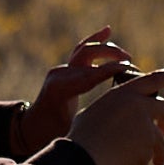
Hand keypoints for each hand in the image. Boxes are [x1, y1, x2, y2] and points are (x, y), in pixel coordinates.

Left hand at [16, 27, 137, 150]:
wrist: (33, 127)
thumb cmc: (52, 134)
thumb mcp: (70, 131)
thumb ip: (89, 123)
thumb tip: (115, 119)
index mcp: (61, 89)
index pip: (89, 74)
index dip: (110, 69)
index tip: (129, 68)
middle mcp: (60, 75)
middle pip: (87, 55)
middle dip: (110, 56)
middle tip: (130, 63)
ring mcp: (61, 69)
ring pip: (85, 49)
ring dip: (106, 48)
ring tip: (126, 56)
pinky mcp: (65, 68)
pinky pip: (81, 50)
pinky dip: (95, 40)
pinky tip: (107, 31)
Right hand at [72, 66, 163, 164]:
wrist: (82, 157)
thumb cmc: (82, 137)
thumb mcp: (95, 114)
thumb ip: (116, 112)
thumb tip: (127, 120)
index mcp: (124, 93)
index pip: (153, 79)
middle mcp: (138, 105)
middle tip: (163, 130)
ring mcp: (145, 125)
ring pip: (159, 140)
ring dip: (158, 153)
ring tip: (156, 163)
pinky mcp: (148, 145)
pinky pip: (149, 157)